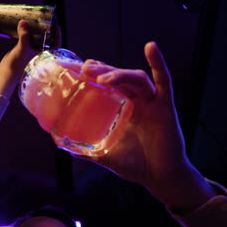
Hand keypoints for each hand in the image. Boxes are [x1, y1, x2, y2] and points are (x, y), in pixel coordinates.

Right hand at [0, 20, 60, 98]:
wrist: (7, 73)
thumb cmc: (18, 65)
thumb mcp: (23, 48)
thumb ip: (24, 35)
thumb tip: (24, 21)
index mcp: (44, 55)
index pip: (55, 44)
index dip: (57, 35)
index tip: (56, 25)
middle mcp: (40, 53)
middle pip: (46, 39)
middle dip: (45, 30)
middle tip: (44, 19)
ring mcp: (32, 52)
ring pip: (36, 39)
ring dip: (35, 31)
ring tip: (34, 21)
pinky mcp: (24, 50)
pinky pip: (28, 39)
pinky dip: (27, 33)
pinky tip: (24, 26)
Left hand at [75, 42, 215, 213]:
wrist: (160, 178)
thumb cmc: (136, 166)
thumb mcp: (106, 155)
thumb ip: (87, 149)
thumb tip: (61, 143)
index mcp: (124, 110)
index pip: (110, 85)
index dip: (97, 74)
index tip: (80, 68)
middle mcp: (138, 102)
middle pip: (120, 78)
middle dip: (104, 71)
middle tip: (87, 68)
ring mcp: (152, 103)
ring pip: (136, 79)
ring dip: (119, 74)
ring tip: (101, 79)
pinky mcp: (165, 107)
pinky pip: (164, 82)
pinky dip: (158, 64)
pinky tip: (150, 47)